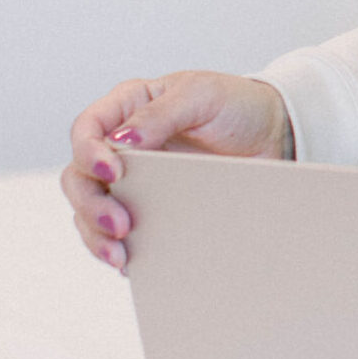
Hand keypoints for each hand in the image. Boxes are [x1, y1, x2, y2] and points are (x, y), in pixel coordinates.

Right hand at [62, 71, 292, 270]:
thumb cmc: (237, 105)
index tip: (112, 173)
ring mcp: (134, 181)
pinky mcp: (152, 209)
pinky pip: (121, 234)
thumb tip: (119, 144)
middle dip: (91, 205)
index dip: (88, 153)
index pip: (86, 131)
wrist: (277, 134)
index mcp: (128, 109)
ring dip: (98, 237)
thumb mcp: (202, 96)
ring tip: (121, 256)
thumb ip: (160, 114)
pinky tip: (133, 262)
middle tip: (119, 225)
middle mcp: (122, 148)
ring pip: (91, 212)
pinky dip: (120, 249)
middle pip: (80, 179)